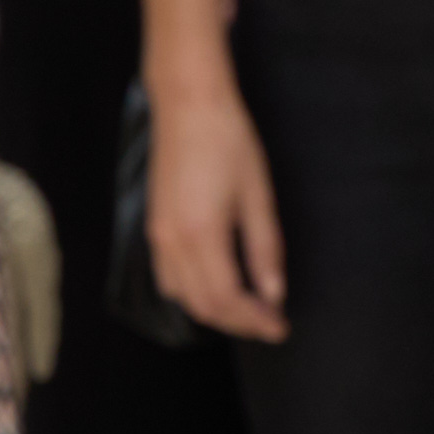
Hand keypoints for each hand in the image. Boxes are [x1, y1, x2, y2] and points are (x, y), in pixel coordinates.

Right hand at [148, 78, 289, 340]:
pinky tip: (218, 287)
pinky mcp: (153, 227)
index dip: (255, 320)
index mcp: (201, 235)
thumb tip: (274, 294)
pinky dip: (193, 294)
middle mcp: (171, 243)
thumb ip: (265, 249)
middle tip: (271, 324)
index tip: (281, 328)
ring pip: (183, 296)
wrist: (188, 104)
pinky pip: (169, 278)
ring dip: (215, 311)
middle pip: (203, 305)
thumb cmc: (229, 142)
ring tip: (250, 310)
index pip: (228, 299)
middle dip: (238, 322)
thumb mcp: (258, 195)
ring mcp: (157, 236)